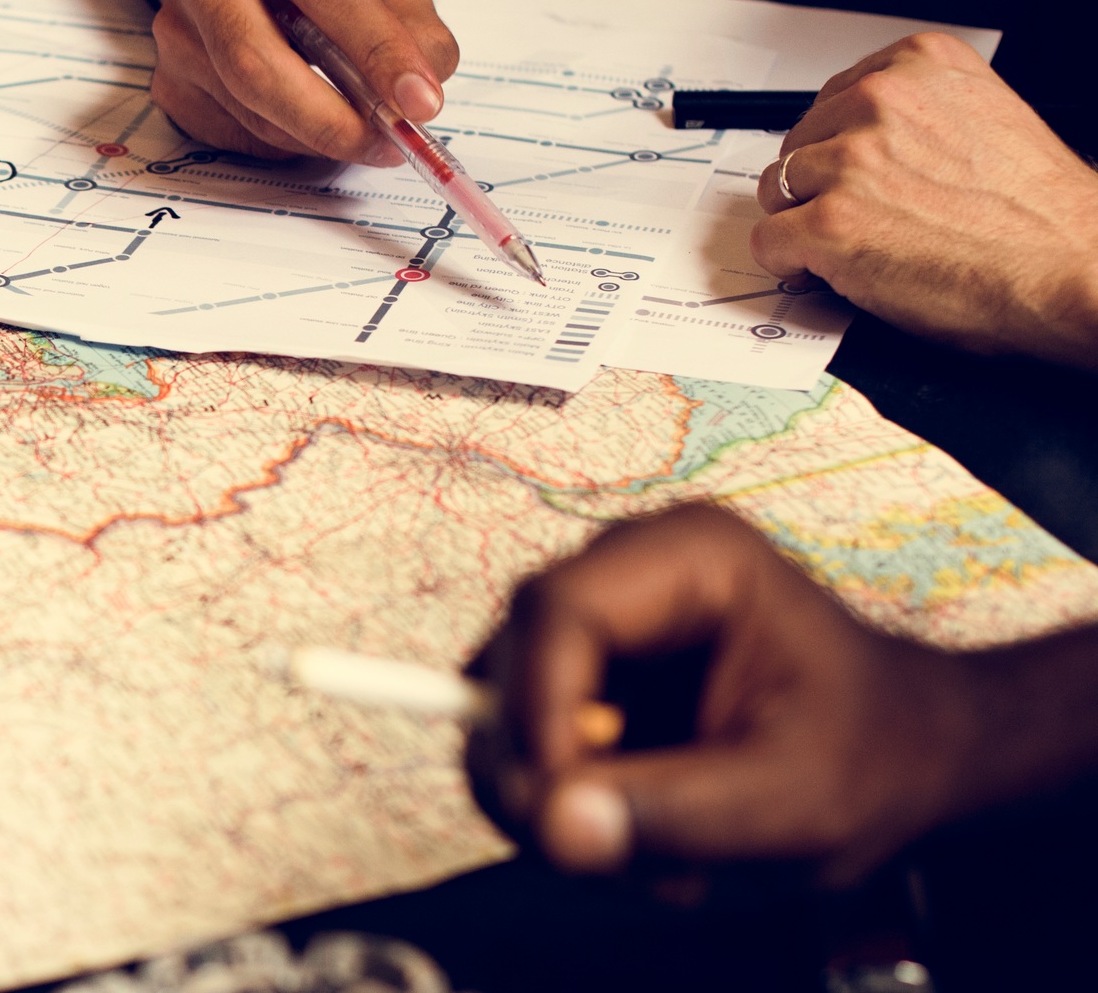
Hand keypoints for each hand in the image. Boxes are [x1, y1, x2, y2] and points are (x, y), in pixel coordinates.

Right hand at [93, 0, 458, 164]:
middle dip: (332, 120)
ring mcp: (175, 30)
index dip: (378, 51)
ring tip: (363, 134)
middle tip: (386, 144)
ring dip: (317, 137)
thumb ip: (410, 28)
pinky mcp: (168, 83)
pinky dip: (287, 142)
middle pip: (259, 65)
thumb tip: (420, 94)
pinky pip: (237, 135)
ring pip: (250, 111)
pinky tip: (306, 122)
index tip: (420, 101)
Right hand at [479, 504, 985, 885]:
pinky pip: (528, 740)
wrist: (906, 754)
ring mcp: (602, 619)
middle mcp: (628, 568)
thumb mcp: (793, 805)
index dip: (534, 712)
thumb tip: (548, 827)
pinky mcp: (586, 671)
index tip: (559, 816)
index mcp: (691, 557)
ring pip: (509, 711)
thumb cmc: (873, 761)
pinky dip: (571, 806)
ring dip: (562, 802)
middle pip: (513, 659)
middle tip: (619, 858)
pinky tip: (649, 833)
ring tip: (663, 857)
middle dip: (550, 773)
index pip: (557, 610)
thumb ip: (674, 814)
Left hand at [752, 33, 1097, 367]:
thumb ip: (921, 114)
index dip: (841, 147)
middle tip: (866, 219)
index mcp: (921, 64)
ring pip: (779, 189)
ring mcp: (853, 160)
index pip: (835, 97)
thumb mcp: (984, 118)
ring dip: (804, 223)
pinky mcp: (831, 223)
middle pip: (800, 141)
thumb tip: (862, 136)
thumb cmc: (1040, 214)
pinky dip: (791, 263)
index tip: (857, 173)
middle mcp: (883, 100)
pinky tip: (829, 271)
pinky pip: (770, 242)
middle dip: (820, 184)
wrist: (1074, 270)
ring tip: (857, 246)